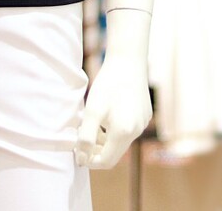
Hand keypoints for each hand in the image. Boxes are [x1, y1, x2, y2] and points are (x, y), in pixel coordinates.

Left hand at [74, 52, 151, 169]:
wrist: (128, 60)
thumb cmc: (108, 84)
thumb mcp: (93, 110)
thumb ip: (86, 136)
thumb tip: (81, 159)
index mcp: (124, 133)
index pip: (107, 161)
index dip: (90, 160)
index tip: (77, 152)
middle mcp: (137, 131)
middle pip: (115, 153)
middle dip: (97, 150)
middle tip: (81, 138)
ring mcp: (142, 123)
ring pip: (121, 141)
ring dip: (105, 139)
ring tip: (91, 124)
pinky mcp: (144, 115)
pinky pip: (128, 130)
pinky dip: (114, 130)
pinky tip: (105, 114)